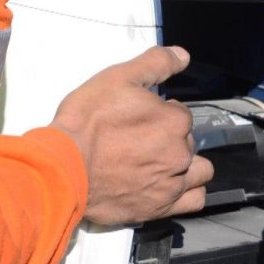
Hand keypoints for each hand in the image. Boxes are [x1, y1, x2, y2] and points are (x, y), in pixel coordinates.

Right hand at [49, 45, 211, 226]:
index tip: (138, 117)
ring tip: (159, 162)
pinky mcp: (160, 208)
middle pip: (186, 141)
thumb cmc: (87, 121)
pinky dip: (186, 191)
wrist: (65, 167)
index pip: (179, 113)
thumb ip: (155, 63)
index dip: (160, 112)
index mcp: (174, 121)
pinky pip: (194, 200)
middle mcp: (180, 153)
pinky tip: (169, 184)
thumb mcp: (117, 78)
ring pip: (198, 171)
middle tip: (139, 139)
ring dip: (186, 165)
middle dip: (170, 138)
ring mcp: (172, 183)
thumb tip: (183, 55)